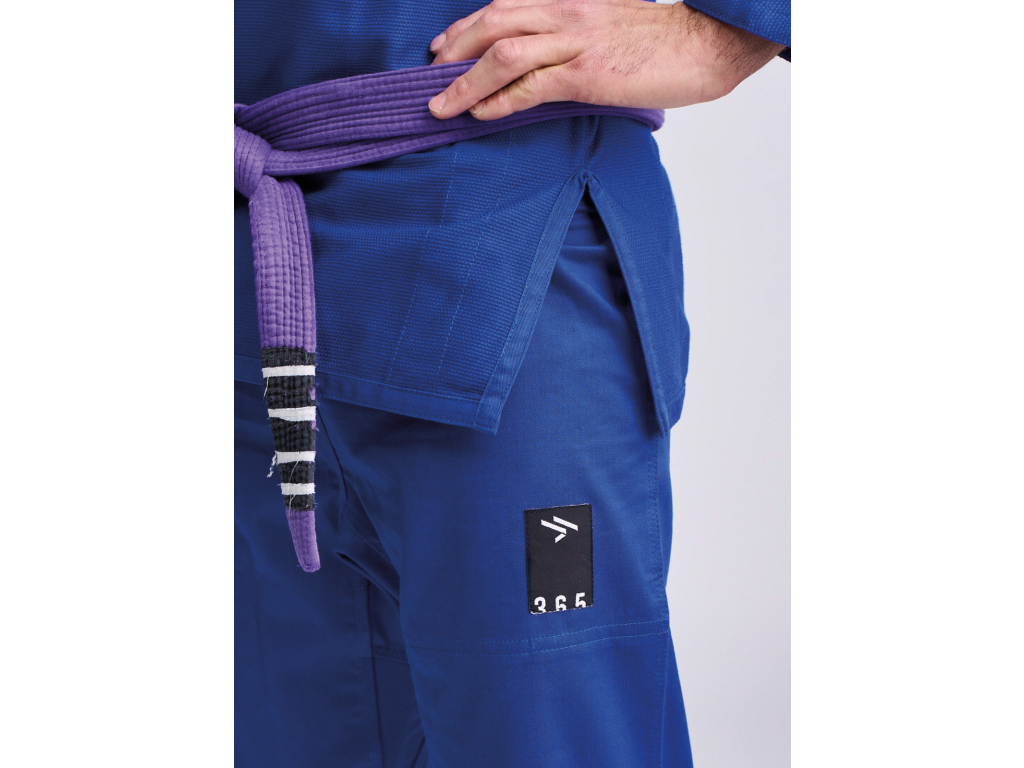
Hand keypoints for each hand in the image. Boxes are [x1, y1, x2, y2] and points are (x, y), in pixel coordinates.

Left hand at [427, 0, 782, 119]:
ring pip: (503, 54)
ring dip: (464, 81)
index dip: (466, 26)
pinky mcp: (588, 75)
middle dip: (454, 49)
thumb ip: (571, 34)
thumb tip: (542, 60)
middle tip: (430, 73)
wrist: (705, 44)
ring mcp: (576, 42)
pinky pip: (531, 87)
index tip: (442, 46)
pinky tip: (479, 113)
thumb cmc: (659, 41)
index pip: (504, 5)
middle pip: (493, 23)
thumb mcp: (607, 24)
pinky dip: (499, 100)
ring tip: (440, 104)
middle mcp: (566, 13)